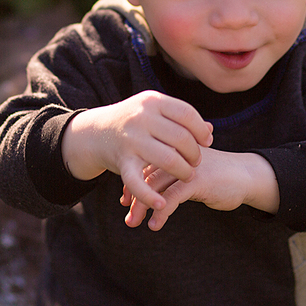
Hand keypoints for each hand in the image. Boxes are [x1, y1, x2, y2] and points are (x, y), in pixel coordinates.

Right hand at [62, 91, 213, 213]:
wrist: (95, 132)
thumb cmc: (134, 122)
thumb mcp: (154, 111)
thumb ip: (180, 119)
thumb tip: (210, 131)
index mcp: (153, 102)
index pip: (187, 114)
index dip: (201, 130)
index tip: (206, 142)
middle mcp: (141, 118)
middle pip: (182, 138)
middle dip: (194, 154)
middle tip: (195, 162)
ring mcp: (131, 140)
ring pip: (168, 159)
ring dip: (183, 171)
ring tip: (187, 175)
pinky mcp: (122, 161)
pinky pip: (138, 182)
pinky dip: (150, 196)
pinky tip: (161, 204)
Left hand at [122, 148, 279, 230]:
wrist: (247, 176)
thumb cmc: (218, 176)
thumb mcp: (190, 173)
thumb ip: (170, 176)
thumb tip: (146, 193)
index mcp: (173, 149)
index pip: (144, 164)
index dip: (132, 183)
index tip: (124, 201)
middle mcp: (177, 154)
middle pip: (146, 175)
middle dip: (133, 198)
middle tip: (129, 218)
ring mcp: (187, 166)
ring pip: (155, 186)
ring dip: (142, 207)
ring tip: (135, 223)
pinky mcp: (198, 180)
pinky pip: (172, 198)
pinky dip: (161, 212)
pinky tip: (156, 224)